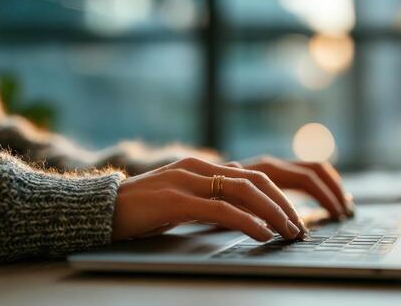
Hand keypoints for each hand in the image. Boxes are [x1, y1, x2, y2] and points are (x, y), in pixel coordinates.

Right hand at [112, 156, 351, 241]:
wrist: (99, 209)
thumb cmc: (143, 210)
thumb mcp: (184, 201)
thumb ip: (212, 201)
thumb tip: (246, 216)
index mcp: (205, 166)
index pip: (256, 174)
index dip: (282, 194)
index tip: (298, 216)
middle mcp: (200, 167)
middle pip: (258, 179)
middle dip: (285, 203)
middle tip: (301, 228)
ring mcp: (187, 180)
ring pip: (244, 190)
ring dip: (273, 212)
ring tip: (290, 232)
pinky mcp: (174, 199)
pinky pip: (220, 209)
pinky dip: (246, 221)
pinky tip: (262, 234)